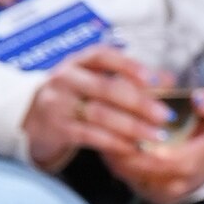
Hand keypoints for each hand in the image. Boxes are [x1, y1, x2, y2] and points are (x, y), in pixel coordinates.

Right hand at [24, 43, 173, 171]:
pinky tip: (133, 147)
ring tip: (156, 136)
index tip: (155, 79)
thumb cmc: (76, 96)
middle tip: (166, 116)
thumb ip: (130, 78)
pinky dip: (115, 142)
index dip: (128, 66)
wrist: (34, 120)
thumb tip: (169, 79)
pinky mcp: (56, 128)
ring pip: (99, 114)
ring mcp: (57, 103)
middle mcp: (65, 78)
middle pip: (105, 89)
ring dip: (132, 127)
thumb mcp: (96, 80)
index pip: (102, 56)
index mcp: (78, 61)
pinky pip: (89, 136)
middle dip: (140, 103)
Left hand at [101, 80, 203, 203]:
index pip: (153, 156)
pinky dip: (117, 159)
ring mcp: (163, 192)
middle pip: (133, 166)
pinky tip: (111, 140)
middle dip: (115, 144)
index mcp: (190, 165)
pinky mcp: (153, 193)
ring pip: (126, 173)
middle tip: (100, 120)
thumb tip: (200, 98)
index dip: (132, 140)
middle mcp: (174, 185)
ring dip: (112, 151)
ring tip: (102, 127)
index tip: (117, 118)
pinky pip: (128, 177)